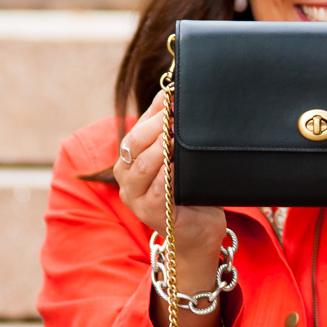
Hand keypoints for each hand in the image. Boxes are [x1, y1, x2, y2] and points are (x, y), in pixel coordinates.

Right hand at [114, 90, 226, 259]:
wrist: (199, 234)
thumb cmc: (191, 192)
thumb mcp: (180, 158)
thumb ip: (170, 132)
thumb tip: (171, 93)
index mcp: (129, 160)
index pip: (137, 128)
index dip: (155, 111)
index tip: (174, 96)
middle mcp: (126, 178)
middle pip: (134, 143)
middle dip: (157, 126)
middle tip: (177, 115)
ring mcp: (136, 198)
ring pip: (143, 165)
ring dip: (161, 148)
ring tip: (178, 136)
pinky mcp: (152, 214)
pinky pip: (159, 190)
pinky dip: (169, 175)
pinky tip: (179, 164)